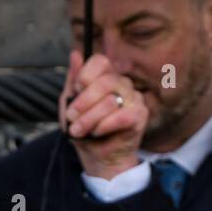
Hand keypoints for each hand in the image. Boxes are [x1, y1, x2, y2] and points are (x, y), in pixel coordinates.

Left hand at [60, 50, 148, 178]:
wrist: (98, 156)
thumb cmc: (84, 130)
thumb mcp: (71, 103)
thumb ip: (73, 80)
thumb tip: (75, 53)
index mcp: (107, 77)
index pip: (100, 61)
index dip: (85, 74)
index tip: (76, 90)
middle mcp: (123, 84)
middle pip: (104, 81)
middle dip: (83, 102)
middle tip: (71, 117)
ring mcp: (135, 98)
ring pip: (110, 101)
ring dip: (89, 119)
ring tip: (79, 130)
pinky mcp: (140, 115)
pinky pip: (120, 117)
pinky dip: (103, 126)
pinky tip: (97, 132)